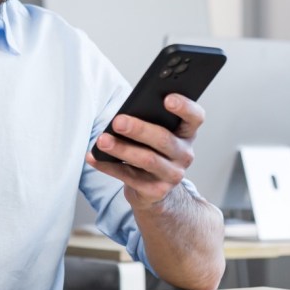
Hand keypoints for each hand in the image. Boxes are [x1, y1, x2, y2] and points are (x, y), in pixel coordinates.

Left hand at [86, 94, 203, 207]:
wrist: (153, 189)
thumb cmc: (150, 150)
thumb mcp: (154, 133)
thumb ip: (148, 120)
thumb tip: (124, 114)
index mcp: (186, 133)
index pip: (195, 117)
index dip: (184, 107)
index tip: (167, 98)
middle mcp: (184, 154)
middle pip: (164, 139)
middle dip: (139, 129)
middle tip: (118, 121)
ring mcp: (172, 174)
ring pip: (147, 160)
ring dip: (122, 149)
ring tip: (102, 140)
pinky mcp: (156, 191)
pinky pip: (129, 177)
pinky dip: (108, 166)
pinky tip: (94, 157)